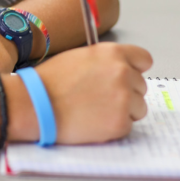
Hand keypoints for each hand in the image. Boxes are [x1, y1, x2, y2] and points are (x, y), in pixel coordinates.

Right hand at [3, 42, 151, 144]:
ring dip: (122, 111)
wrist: (35, 104)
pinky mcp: (120, 123)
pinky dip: (113, 127)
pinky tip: (93, 121)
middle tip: (101, 97)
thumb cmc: (51, 81)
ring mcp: (124, 99)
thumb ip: (105, 61)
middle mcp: (123, 73)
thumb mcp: (79, 57)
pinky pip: (127, 126)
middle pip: (141, 86)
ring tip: (96, 110)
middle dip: (126, 92)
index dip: (135, 69)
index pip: (144, 59)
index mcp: (113, 53)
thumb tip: (119, 69)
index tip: (128, 77)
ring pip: (138, 107)